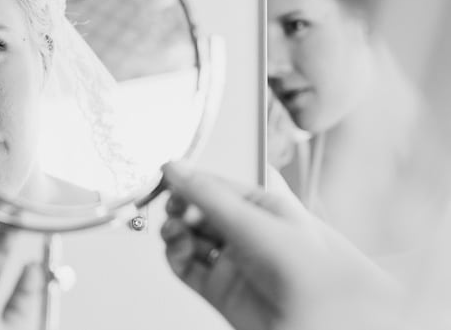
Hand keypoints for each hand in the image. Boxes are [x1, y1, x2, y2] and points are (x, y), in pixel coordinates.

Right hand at [159, 162, 404, 329]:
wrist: (317, 320)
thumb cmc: (306, 269)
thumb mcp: (251, 221)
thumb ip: (207, 194)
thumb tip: (174, 169)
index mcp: (261, 205)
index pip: (216, 184)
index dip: (189, 181)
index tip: (166, 178)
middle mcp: (246, 231)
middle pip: (198, 211)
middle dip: (180, 207)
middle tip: (171, 206)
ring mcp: (232, 260)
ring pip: (189, 238)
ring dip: (175, 231)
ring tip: (174, 230)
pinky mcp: (219, 288)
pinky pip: (187, 268)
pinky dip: (175, 257)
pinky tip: (176, 250)